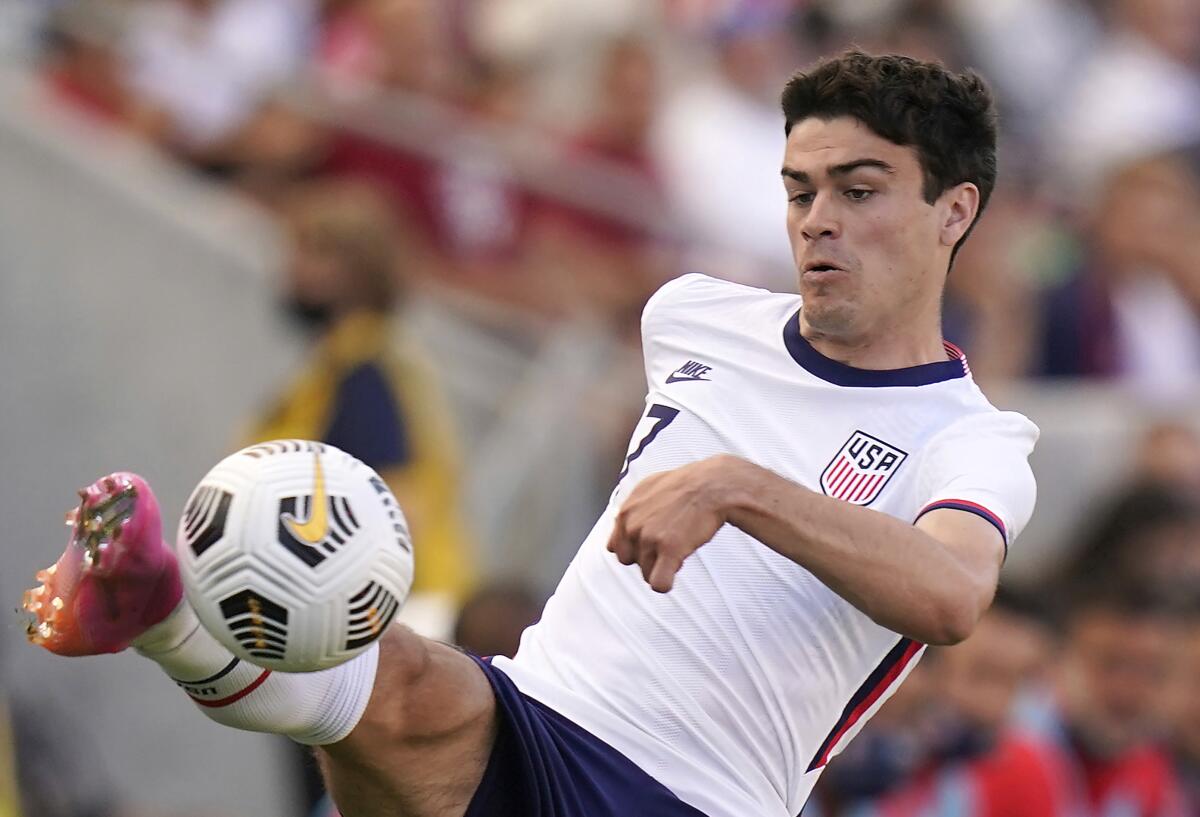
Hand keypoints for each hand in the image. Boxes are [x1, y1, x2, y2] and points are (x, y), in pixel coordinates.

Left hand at [606, 455, 741, 592]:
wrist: (711, 485)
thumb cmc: (685, 485)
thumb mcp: (647, 489)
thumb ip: (632, 510)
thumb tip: (623, 525)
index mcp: (626, 513)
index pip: (617, 547)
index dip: (635, 549)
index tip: (650, 545)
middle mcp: (633, 526)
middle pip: (632, 562)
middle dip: (648, 559)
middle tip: (667, 548)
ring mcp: (649, 539)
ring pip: (647, 573)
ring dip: (662, 567)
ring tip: (679, 549)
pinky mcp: (669, 550)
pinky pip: (659, 583)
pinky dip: (666, 583)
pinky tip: (674, 573)